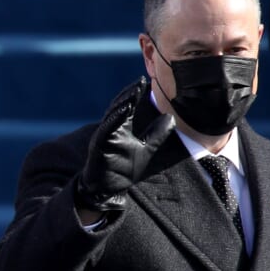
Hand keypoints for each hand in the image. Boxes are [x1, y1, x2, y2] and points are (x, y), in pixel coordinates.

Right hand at [76, 78, 172, 212]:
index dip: (134, 94)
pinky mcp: (98, 145)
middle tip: (139, 82)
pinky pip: (106, 129)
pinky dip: (114, 119)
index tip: (143, 81)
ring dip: (122, 103)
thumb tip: (170, 117)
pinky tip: (124, 110)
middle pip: (118, 106)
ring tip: (133, 92)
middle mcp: (109, 129)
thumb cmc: (123, 170)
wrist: (107, 189)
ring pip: (112, 115)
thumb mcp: (147, 149)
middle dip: (128, 94)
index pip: (126, 106)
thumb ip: (157, 134)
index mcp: (119, 128)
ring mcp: (103, 136)